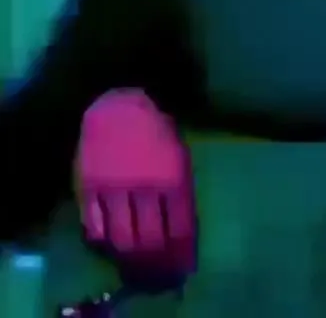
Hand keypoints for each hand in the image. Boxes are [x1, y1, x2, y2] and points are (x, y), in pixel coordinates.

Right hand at [75, 89, 195, 283]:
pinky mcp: (89, 188)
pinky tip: (110, 245)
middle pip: (150, 239)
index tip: (183, 265)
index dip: (182, 252)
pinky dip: (102, 241)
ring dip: (129, 257)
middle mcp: (144, 188)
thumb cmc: (157, 133)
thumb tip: (181, 230)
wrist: (119, 108)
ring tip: (134, 263)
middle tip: (157, 270)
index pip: (180, 228)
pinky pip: (93, 225)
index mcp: (173, 180)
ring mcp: (114, 189)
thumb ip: (180, 193)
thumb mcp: (181, 159)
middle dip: (156, 261)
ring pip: (121, 238)